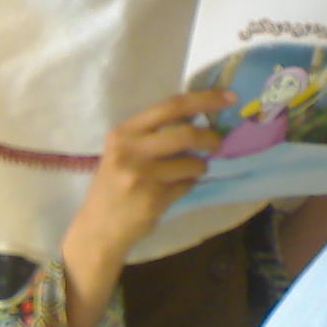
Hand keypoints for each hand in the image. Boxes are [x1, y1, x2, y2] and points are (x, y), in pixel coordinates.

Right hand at [63, 89, 231, 261]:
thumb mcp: (123, 153)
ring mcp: (142, 176)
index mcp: (123, 132)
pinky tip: (174, 190)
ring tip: (189, 173)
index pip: (171, 106)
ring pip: (192, 164)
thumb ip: (151, 135)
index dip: (205, 99)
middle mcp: (130, 150)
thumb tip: (197, 120)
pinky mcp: (153, 199)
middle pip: (186, 134)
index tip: (230, 97)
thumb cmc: (112, 186)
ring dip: (199, 168)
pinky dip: (188, 185)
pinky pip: (187, 186)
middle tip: (218, 143)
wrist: (97, 229)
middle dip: (210, 138)